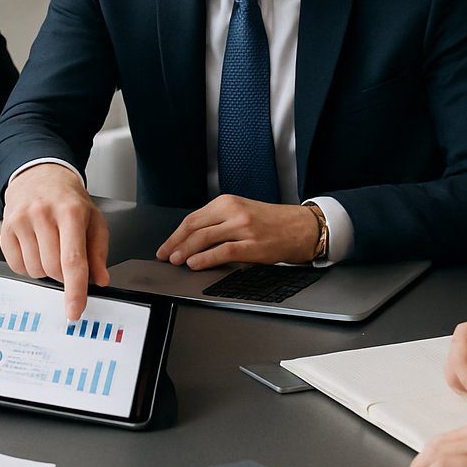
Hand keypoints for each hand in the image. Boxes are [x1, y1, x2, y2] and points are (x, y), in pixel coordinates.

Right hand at [0, 163, 108, 320]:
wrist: (40, 176)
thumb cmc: (68, 200)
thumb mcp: (93, 220)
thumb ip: (98, 252)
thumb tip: (100, 280)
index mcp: (70, 212)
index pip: (73, 259)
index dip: (75, 289)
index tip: (74, 310)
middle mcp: (43, 214)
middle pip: (52, 268)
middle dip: (63, 275)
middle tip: (67, 259)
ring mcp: (21, 220)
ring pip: (34, 270)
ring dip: (45, 270)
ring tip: (50, 246)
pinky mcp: (5, 228)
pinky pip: (16, 266)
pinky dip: (28, 266)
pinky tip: (34, 247)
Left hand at [155, 196, 319, 268]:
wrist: (301, 227)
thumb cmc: (272, 223)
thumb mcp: (242, 213)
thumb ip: (219, 223)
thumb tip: (192, 242)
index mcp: (228, 202)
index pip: (193, 218)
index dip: (175, 234)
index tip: (166, 245)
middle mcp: (234, 211)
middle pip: (194, 227)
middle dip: (175, 243)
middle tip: (165, 255)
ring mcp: (243, 228)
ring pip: (205, 238)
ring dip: (186, 251)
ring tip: (176, 261)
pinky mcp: (253, 244)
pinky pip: (222, 251)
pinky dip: (205, 258)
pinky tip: (195, 264)